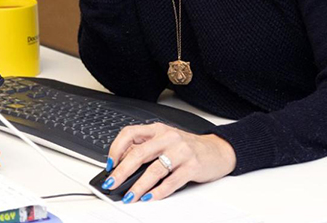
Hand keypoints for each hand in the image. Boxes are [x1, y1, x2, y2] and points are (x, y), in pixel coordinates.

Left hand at [102, 123, 235, 202]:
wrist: (217, 150)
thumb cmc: (187, 148)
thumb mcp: (165, 141)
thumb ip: (145, 149)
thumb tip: (121, 165)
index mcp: (158, 129)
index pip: (130, 133)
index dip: (116, 148)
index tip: (108, 164)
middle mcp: (168, 137)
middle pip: (139, 153)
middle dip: (122, 171)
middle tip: (112, 183)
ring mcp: (181, 151)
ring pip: (154, 170)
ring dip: (138, 186)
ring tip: (130, 196)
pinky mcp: (192, 166)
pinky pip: (171, 181)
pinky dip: (158, 192)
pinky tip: (150, 198)